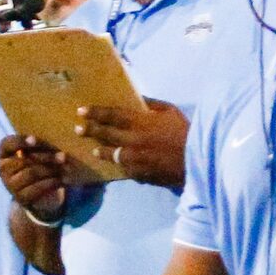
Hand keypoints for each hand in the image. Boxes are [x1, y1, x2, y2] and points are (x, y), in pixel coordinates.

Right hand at [0, 135, 72, 217]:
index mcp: (4, 152)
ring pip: (31, 173)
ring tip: (64, 167)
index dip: (19, 141)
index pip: (7, 144)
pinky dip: (50, 183)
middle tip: (62, 156)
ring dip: (50, 170)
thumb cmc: (38, 162)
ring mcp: (9, 184)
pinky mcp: (20, 197)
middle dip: (46, 157)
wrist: (40, 191)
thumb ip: (39, 146)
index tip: (33, 140)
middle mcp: (2, 168)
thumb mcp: (37, 150)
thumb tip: (50, 149)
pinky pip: (36, 188)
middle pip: (24, 159)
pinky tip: (60, 180)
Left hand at [73, 100, 189, 187]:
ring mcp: (135, 159)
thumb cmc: (186, 132)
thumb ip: (152, 105)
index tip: (81, 111)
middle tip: (78, 129)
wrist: (197, 161)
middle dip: (90, 131)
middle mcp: (133, 140)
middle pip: (106, 135)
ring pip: (112, 155)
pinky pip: (125, 169)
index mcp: (140, 122)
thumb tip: (138, 100)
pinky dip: (120, 165)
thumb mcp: (170, 111)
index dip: (95, 113)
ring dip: (102, 151)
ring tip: (95, 150)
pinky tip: (118, 164)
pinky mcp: (140, 174)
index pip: (111, 115)